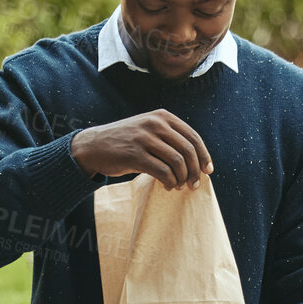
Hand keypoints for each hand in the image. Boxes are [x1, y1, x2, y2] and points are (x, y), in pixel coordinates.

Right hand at [71, 111, 212, 190]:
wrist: (94, 146)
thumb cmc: (125, 142)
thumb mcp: (148, 130)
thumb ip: (169, 137)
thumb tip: (197, 159)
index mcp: (162, 116)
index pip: (193, 137)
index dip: (203, 156)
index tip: (208, 170)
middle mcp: (155, 124)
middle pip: (188, 150)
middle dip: (195, 171)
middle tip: (194, 184)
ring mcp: (144, 139)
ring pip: (177, 162)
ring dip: (183, 179)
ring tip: (179, 186)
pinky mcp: (135, 155)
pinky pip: (163, 172)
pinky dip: (170, 183)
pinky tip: (168, 187)